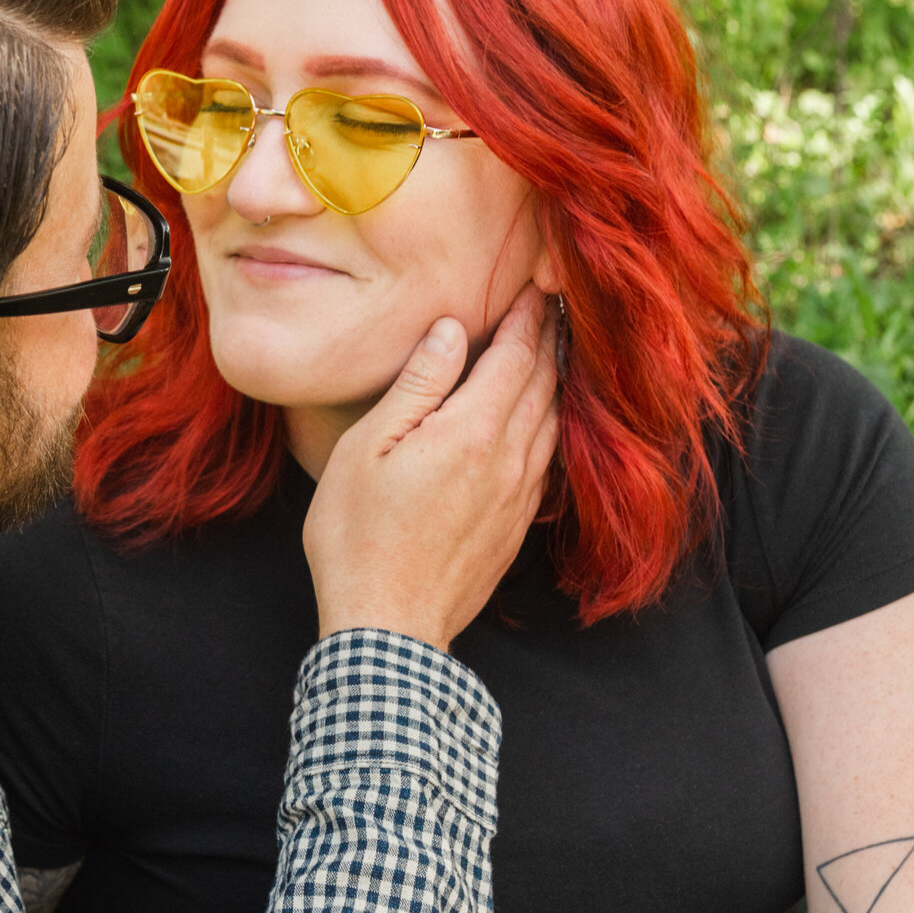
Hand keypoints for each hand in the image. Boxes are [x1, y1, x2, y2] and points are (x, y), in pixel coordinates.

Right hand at [304, 285, 557, 651]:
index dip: (529, 317)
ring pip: (552, 421)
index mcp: (471, 432)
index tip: (537, 285)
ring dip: (555, 379)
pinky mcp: (517, 527)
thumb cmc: (358, 537)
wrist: (388, 627)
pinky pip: (547, 460)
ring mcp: (518, 497)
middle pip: (544, 384)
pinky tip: (542, 419)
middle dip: (549, 339)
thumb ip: (416, 386)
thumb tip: (451, 332)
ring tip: (553, 350)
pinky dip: (550, 424)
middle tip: (554, 304)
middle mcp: (508, 460)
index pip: (516, 356)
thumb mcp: (365, 450)